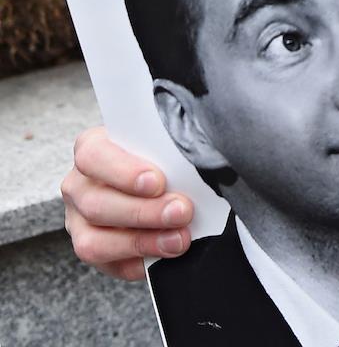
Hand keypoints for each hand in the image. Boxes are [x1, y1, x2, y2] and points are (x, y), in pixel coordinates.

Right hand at [61, 126, 193, 280]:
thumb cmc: (157, 152)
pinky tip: (165, 256)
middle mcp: (77, 186)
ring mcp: (78, 222)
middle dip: (144, 212)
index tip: (158, 182)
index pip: (92, 157)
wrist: (157, 175)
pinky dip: (139, 262)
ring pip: (94, 242)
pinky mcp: (91, 249)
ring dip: (142, 242)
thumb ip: (166, 151)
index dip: (123, 172)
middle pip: (96, 204)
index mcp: (90, 148)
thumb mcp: (158, 142)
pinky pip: (108, 266)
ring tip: (178, 239)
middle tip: (181, 212)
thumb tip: (191, 163)